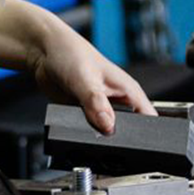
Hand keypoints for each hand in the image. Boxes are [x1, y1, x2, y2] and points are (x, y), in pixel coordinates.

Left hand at [26, 15, 153, 134]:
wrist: (44, 52)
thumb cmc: (70, 53)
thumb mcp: (85, 78)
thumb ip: (96, 103)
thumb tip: (108, 125)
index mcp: (128, 90)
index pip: (149, 119)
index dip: (146, 133)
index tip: (132, 142)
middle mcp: (118, 101)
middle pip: (130, 130)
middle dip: (119, 138)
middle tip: (103, 135)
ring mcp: (102, 109)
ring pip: (108, 133)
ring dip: (100, 136)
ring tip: (88, 128)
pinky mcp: (86, 115)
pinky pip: (90, 131)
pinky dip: (85, 132)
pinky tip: (78, 128)